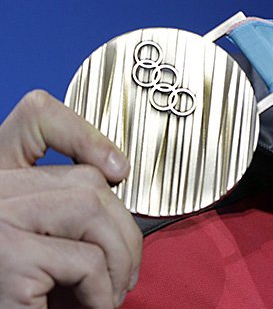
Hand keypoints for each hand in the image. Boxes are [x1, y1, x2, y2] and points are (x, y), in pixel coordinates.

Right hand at [0, 90, 141, 307]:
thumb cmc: (18, 295)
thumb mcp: (34, 240)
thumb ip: (60, 208)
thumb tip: (116, 175)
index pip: (35, 118)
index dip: (82, 133)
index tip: (118, 168)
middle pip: (85, 180)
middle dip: (123, 228)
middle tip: (124, 271)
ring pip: (93, 211)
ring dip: (119, 259)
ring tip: (110, 293)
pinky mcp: (9, 257)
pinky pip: (88, 261)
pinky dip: (102, 292)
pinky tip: (90, 308)